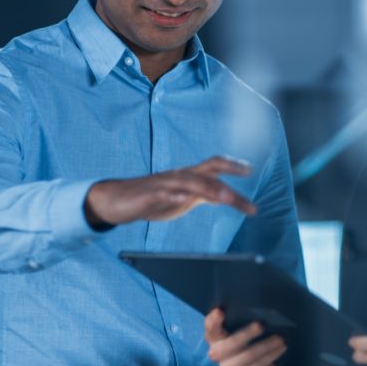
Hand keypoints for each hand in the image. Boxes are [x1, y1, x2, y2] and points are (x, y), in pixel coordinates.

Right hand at [84, 155, 255, 227]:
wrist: (116, 200)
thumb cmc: (152, 198)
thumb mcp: (184, 198)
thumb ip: (204, 195)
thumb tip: (226, 196)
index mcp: (189, 176)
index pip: (215, 166)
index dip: (232, 165)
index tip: (250, 169)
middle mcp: (180, 175)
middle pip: (208, 168)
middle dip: (228, 170)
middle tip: (247, 176)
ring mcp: (164, 183)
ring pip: (190, 182)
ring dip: (210, 188)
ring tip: (227, 197)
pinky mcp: (149, 195)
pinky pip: (163, 193)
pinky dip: (175, 196)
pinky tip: (184, 200)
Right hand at [205, 308, 285, 365]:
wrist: (256, 363)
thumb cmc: (247, 336)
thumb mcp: (242, 325)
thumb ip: (243, 317)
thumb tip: (258, 305)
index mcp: (214, 336)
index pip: (210, 327)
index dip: (213, 320)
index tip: (221, 311)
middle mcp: (216, 352)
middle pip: (229, 344)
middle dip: (246, 334)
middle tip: (261, 325)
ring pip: (246, 357)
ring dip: (265, 346)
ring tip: (280, 338)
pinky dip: (270, 356)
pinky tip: (281, 348)